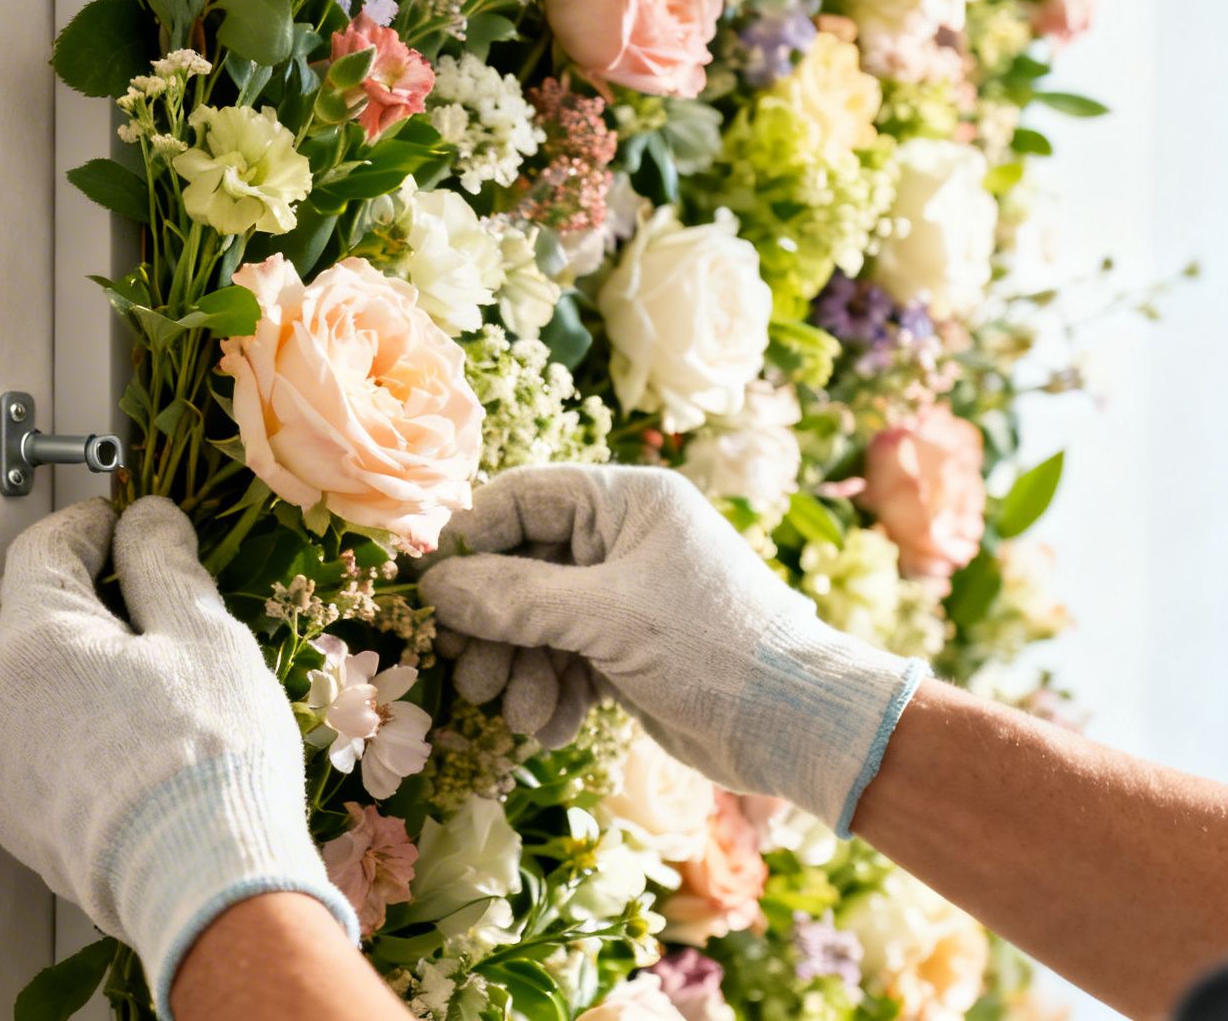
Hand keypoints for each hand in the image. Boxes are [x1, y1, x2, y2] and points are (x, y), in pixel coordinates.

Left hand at [0, 497, 356, 1013]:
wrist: (203, 885)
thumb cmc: (209, 753)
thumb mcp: (204, 635)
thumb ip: (164, 564)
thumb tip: (147, 519)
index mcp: (36, 639)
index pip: (39, 550)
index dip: (83, 526)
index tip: (119, 524)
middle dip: (46, 587)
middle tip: (110, 586)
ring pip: (6, 688)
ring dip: (46, 664)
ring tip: (117, 673)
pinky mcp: (16, 822)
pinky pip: (21, 751)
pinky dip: (53, 729)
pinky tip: (110, 742)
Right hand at [417, 464, 923, 833]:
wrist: (799, 727)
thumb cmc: (713, 647)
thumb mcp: (606, 616)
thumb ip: (514, 598)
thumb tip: (432, 587)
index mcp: (626, 503)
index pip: (519, 499)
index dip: (469, 543)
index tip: (428, 592)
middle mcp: (620, 542)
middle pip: (518, 568)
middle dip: (492, 626)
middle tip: (470, 674)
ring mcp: (622, 598)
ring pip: (535, 623)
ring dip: (520, 671)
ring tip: (521, 712)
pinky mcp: (626, 651)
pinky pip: (562, 661)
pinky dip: (551, 694)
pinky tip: (554, 727)